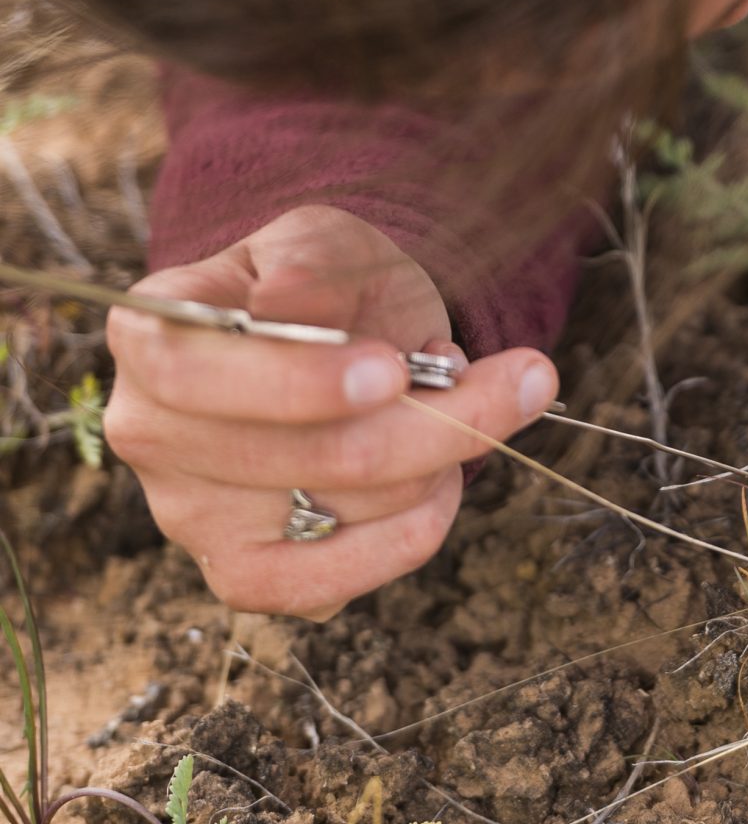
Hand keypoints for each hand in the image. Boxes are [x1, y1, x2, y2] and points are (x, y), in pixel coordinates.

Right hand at [105, 206, 558, 617]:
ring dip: (438, 460)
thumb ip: (314, 266)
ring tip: (454, 408)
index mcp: (149, 336)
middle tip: (522, 377)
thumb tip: (290, 301)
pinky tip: (440, 482)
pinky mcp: (243, 575)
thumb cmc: (330, 285)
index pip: (198, 375)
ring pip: (347, 509)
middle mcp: (151, 433)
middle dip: (434, 418)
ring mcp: (190, 515)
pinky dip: (412, 534)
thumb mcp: (327, 242)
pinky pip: (337, 582)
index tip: (395, 369)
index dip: (299, 382)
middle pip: (306, 454)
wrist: (344, 332)